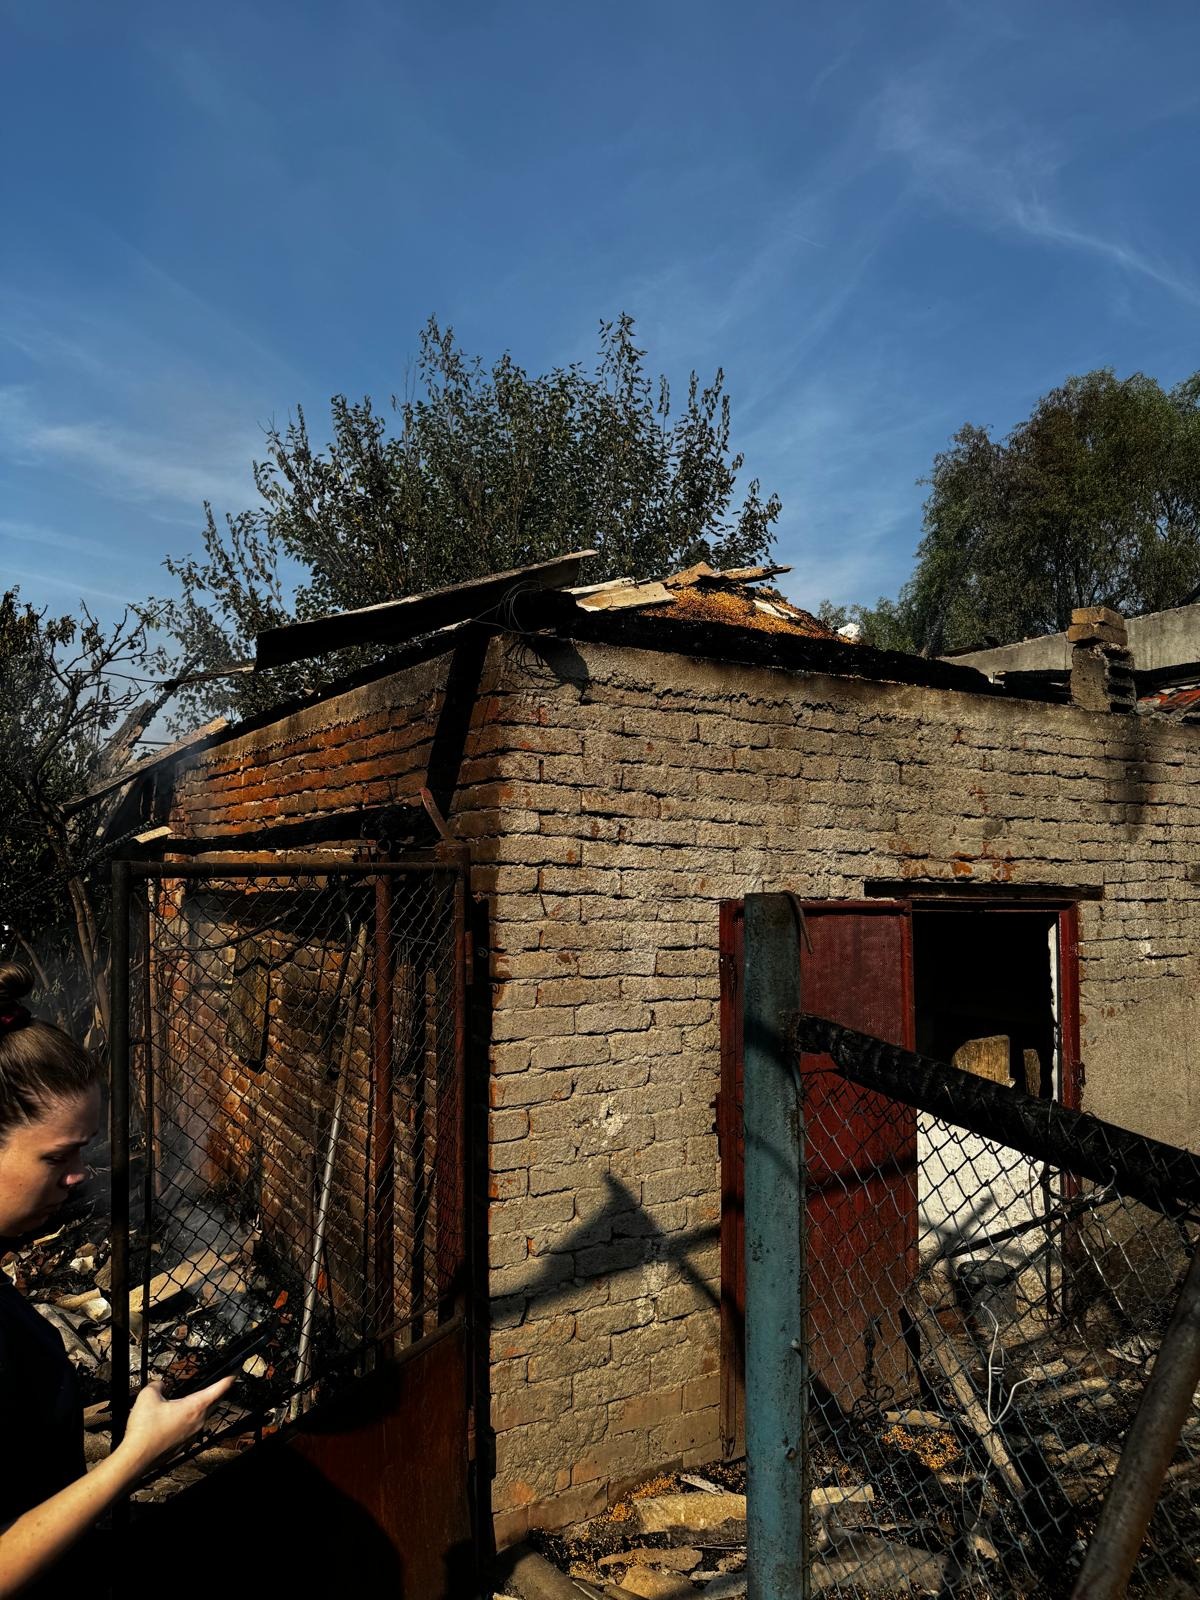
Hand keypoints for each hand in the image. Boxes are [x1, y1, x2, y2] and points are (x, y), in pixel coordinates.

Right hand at [117, 1375, 235, 1473]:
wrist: (136, 1457)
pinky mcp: (183, 1444)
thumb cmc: (145, 1430)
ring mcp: (192, 1435)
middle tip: (221, 1383)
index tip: (235, 1372)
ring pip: (204, 1416)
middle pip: (215, 1403)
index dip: (229, 1378)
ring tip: (198, 1398)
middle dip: (219, 1392)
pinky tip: (180, 1417)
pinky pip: (193, 1428)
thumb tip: (161, 1384)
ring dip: (204, 1406)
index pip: (219, 1389)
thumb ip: (157, 1384)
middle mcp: (198, 1422)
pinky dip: (191, 1419)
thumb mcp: (148, 1396)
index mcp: (194, 1407)